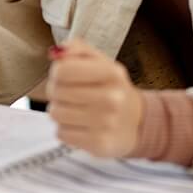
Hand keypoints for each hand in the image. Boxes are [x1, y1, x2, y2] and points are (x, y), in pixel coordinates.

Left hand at [45, 39, 143, 157]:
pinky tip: (82, 125)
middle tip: (71, 95)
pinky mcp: (100, 144)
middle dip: (57, 92)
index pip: (62, 70)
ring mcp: (107, 123)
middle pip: (55, 92)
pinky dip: (67, 130)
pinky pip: (61, 134)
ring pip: (55, 114)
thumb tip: (55, 52)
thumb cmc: (110, 87)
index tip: (64, 75)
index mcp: (111, 73)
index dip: (57, 72)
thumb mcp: (99, 61)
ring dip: (61, 112)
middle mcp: (112, 98)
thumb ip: (76, 49)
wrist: (137, 122)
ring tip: (77, 110)